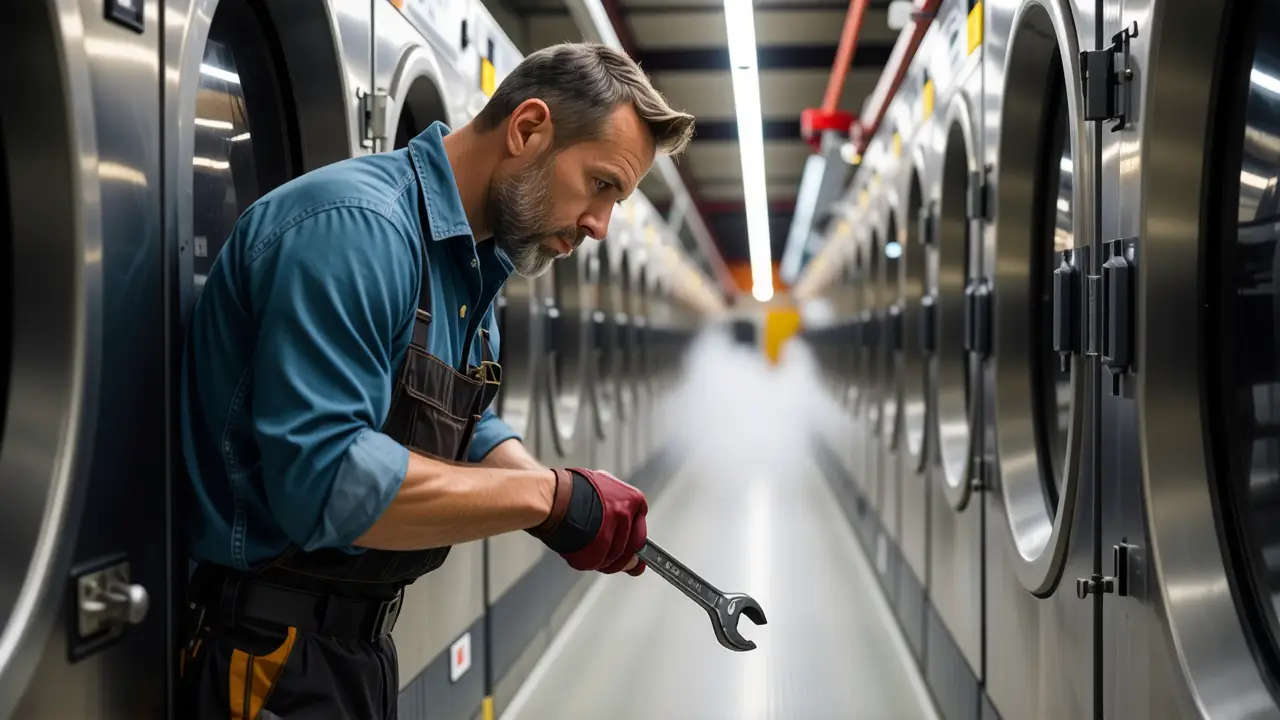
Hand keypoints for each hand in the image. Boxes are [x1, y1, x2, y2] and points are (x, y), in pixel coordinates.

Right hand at [527, 468, 647, 575]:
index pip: (640, 530)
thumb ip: (620, 510)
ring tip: (583, 544)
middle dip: (623, 558)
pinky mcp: (599, 546)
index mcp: (633, 499)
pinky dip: (585, 560)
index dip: (632, 543)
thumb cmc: (571, 489)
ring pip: (614, 558)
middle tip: (612, 559)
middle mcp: (627, 514)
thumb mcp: (603, 489)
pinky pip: (596, 562)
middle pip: (632, 547)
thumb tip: (628, 538)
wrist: (551, 494)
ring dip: (600, 558)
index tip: (631, 552)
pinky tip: (576, 548)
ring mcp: (613, 530)